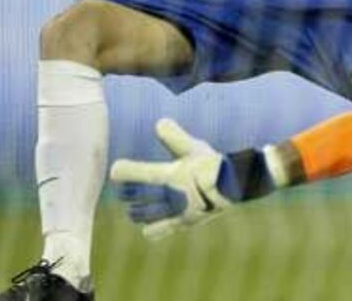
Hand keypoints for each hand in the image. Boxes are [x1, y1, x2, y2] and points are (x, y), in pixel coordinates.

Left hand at [109, 118, 230, 239]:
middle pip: (135, 195)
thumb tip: (159, 123)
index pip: (135, 174)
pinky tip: (146, 226)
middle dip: (127, 191)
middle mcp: (169, 195)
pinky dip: (151, 228)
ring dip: (136, 210)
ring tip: (133, 206)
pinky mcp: (184, 222)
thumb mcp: (195, 147)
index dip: (122, 172)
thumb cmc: (214, 163)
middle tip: (123, 187)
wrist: (236, 186)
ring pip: (144, 214)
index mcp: (170, 175)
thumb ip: (175, 136)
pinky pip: (161, 229)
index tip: (115, 170)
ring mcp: (176, 211)